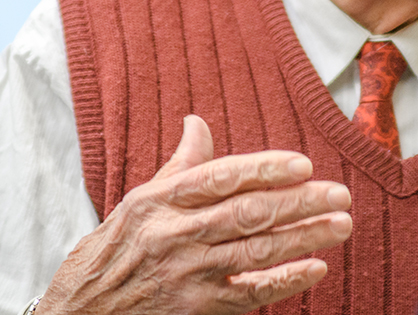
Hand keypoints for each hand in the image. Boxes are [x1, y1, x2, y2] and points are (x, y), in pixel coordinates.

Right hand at [39, 115, 352, 313]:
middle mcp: (173, 233)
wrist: (76, 313)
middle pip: (247, 213)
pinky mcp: (194, 310)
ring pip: (255, 251)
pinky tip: (315, 268)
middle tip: (341, 194)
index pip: (221, 177)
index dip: (264, 169)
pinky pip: (247, 293)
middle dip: (299, 202)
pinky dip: (283, 282)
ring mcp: (184, 274)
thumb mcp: (139, 202)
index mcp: (161, 200)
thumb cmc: (114, 250)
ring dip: (304, 237)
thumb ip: (180, 166)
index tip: (303, 164)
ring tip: (341, 225)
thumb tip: (197, 122)